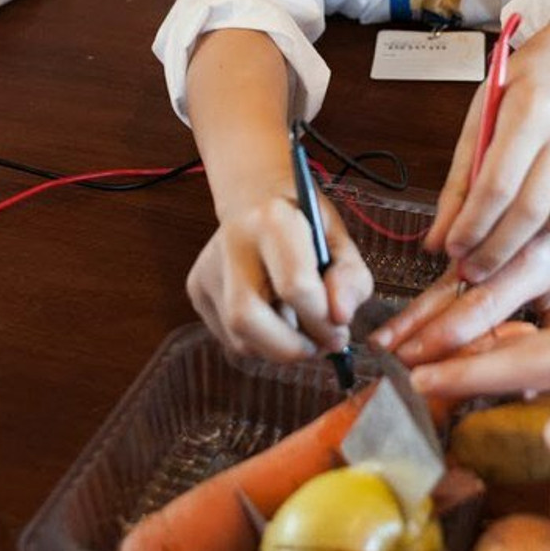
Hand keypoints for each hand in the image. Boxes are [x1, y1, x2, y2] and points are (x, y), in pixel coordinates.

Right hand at [185, 191, 372, 361]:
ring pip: (238, 339)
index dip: (322, 320)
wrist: (257, 201)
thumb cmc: (305, 225)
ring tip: (300, 329)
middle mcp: (230, 243)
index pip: (295, 287)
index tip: (339, 329)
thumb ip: (351, 278)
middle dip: (289, 347)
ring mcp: (207, 269)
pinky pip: (231, 341)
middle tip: (318, 346)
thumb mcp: (340, 240)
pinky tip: (275, 321)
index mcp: (271, 221)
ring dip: (278, 349)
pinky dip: (262, 344)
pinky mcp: (198, 291)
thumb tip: (339, 318)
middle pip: (246, 319)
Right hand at [372, 230, 549, 365]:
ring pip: (440, 285)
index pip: (484, 303)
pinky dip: (419, 307)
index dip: (448, 335)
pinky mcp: (472, 250)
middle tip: (386, 357)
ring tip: (378, 345)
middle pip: (451, 292)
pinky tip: (395, 328)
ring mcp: (484, 244)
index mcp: (537, 259)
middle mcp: (503, 245)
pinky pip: (443, 280)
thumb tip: (519, 388)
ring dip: (409, 318)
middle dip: (416, 328)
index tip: (420, 362)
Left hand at [425, 67, 549, 280]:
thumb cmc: (516, 97)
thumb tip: (437, 241)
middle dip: (496, 249)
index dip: (472, 226)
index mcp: (533, 107)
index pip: (498, 184)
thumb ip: (459, 185)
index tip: (452, 250)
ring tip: (511, 232)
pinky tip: (543, 217)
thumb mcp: (478, 124)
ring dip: (536, 239)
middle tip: (473, 269)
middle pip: (531, 210)